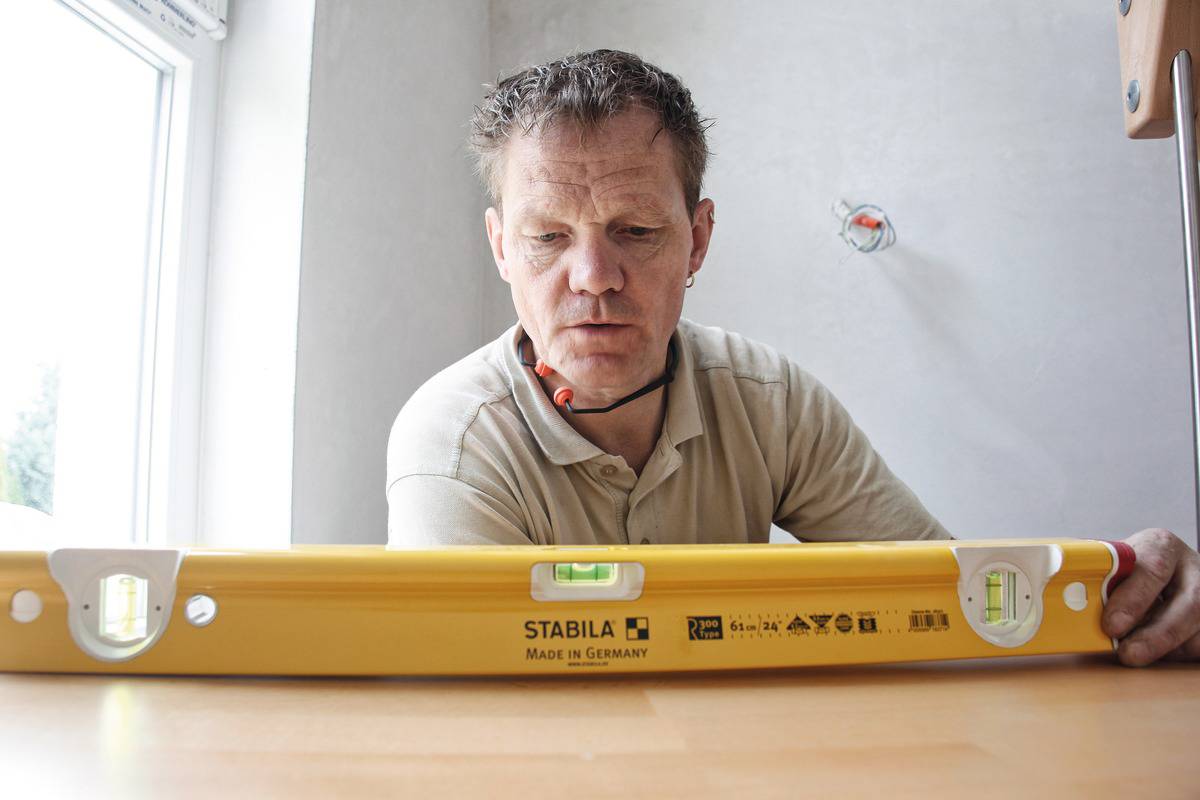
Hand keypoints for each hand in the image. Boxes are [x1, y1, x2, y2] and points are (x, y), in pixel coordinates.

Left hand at [1102, 528, 1199, 665]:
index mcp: (1160, 546)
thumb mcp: (1114, 564)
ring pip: (1198, 627)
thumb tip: (1067, 600)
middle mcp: (1191, 568)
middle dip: (1155, 634)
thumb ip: (1097, 578)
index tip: (1111, 625)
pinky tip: (1155, 653)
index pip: (1152, 568)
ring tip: (1135, 654)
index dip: (1132, 599)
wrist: (1166, 573)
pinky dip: (1177, 653)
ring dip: (1166, 647)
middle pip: (1188, 603)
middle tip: (1126, 652)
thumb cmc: (1130, 570)